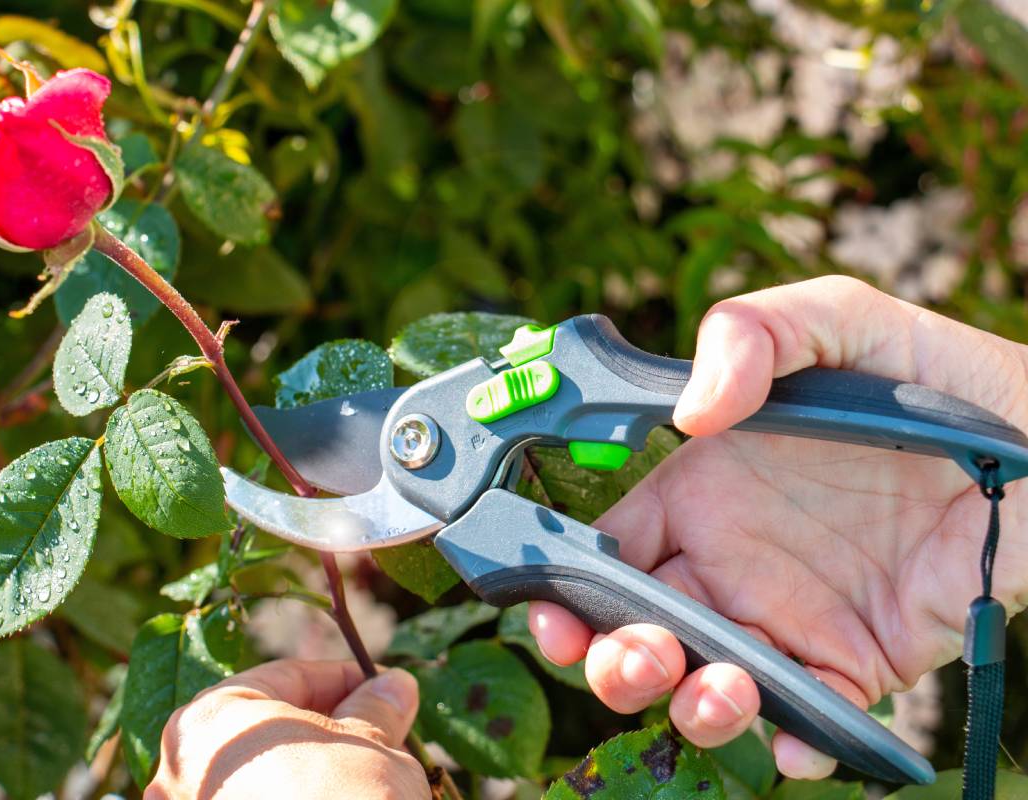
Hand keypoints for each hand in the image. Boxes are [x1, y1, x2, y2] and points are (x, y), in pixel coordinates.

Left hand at [146, 659, 429, 799]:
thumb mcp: (372, 746)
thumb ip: (374, 709)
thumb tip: (394, 686)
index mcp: (208, 721)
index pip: (284, 678)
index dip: (342, 680)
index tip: (382, 689)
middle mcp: (179, 773)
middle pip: (265, 730)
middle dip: (326, 727)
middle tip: (380, 730)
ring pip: (257, 777)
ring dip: (307, 770)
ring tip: (366, 774)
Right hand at [529, 276, 1027, 778]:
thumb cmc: (939, 374)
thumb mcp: (842, 319)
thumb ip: (754, 332)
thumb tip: (690, 413)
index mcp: (705, 491)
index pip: (610, 548)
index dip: (567, 582)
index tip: (551, 605)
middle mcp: (733, 563)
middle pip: (640, 630)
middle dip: (615, 661)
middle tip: (636, 659)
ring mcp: (792, 619)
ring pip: (709, 685)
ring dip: (692, 707)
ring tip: (722, 691)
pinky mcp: (860, 665)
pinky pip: (810, 722)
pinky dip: (791, 747)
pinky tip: (798, 736)